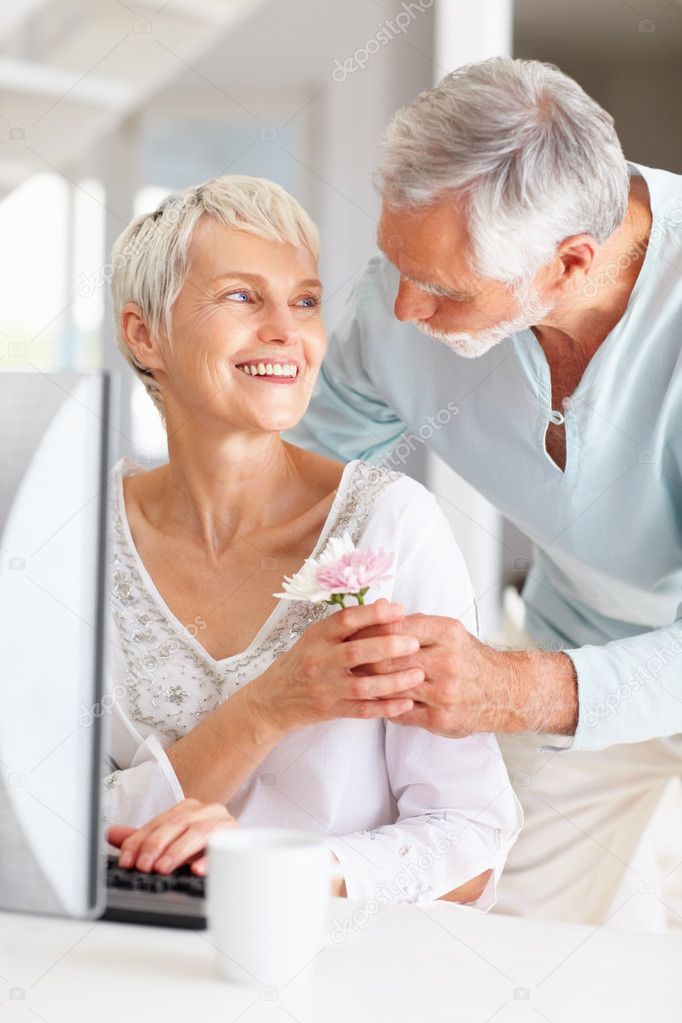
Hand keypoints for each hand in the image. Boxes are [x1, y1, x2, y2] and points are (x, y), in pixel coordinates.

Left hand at [107, 798, 237, 874]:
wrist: (240, 852)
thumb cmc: (202, 849)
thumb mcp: (171, 845)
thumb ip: (142, 839)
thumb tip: (110, 833)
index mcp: (187, 809)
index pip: (157, 822)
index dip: (139, 841)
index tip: (126, 861)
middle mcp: (206, 810)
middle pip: (177, 824)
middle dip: (156, 846)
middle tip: (143, 866)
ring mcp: (223, 822)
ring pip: (198, 831)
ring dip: (178, 851)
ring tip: (163, 867)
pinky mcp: (239, 838)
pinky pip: (224, 845)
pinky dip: (209, 858)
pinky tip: (197, 869)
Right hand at [246, 598, 424, 735]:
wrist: (273, 700)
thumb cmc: (301, 662)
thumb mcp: (317, 637)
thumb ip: (348, 624)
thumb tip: (383, 604)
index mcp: (316, 636)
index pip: (346, 620)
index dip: (374, 614)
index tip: (400, 610)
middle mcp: (319, 660)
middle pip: (356, 652)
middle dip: (389, 647)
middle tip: (414, 643)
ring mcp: (325, 687)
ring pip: (363, 685)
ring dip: (394, 680)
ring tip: (419, 673)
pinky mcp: (331, 710)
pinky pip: (363, 711)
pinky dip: (386, 708)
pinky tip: (406, 702)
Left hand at [348, 614, 577, 736]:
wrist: (505, 692)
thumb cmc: (470, 658)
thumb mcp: (450, 631)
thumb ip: (417, 625)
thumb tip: (379, 615)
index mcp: (447, 633)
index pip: (396, 629)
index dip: (369, 631)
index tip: (351, 633)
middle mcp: (447, 662)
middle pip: (390, 658)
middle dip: (363, 658)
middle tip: (343, 657)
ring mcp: (444, 694)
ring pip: (392, 686)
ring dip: (368, 683)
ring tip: (350, 678)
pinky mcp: (440, 720)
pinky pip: (400, 712)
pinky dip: (383, 705)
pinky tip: (370, 699)